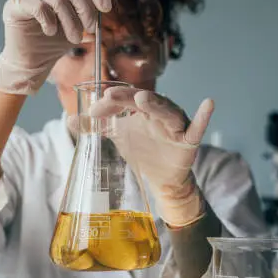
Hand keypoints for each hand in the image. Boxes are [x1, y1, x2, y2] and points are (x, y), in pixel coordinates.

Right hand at [0, 0, 113, 94]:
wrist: (33, 57)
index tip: (106, 9)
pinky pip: (39, 8)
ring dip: (71, 23)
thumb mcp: (81, 22)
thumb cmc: (57, 38)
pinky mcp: (17, 1)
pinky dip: (50, 23)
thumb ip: (94, 5)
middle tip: (91, 29)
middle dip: (86, 11)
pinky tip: (51, 32)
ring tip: (75, 39)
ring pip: (58, 0)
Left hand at [77, 86, 214, 226]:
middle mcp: (160, 113)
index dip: (111, 102)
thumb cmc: (142, 150)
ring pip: (167, 112)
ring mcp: (175, 126)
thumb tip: (68, 118)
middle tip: (110, 98)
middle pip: (145, 102)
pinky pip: (197, 128)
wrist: (161, 179)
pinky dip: (204, 116)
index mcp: (143, 110)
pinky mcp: (188, 142)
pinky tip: (209, 103)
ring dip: (157, 104)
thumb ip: (96, 127)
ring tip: (143, 99)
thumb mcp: (117, 137)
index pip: (126, 100)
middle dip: (127, 98)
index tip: (93, 111)